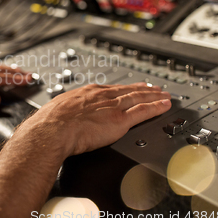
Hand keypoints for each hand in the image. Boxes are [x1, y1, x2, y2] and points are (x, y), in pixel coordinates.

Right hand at [30, 82, 171, 157]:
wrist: (53, 130)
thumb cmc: (52, 122)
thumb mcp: (61, 109)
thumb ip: (70, 111)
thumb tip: (65, 116)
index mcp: (88, 93)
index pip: (112, 89)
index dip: (126, 88)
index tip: (133, 87)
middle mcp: (102, 96)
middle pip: (129, 91)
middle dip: (144, 89)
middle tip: (156, 88)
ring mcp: (112, 107)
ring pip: (139, 98)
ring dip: (154, 96)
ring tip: (164, 95)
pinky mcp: (120, 120)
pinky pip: (143, 111)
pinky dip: (156, 107)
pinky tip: (164, 106)